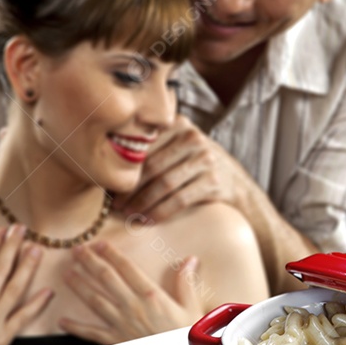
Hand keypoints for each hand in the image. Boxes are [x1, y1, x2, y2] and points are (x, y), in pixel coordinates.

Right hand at [0, 225, 51, 344]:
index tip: (3, 230)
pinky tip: (48, 291)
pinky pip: (23, 318)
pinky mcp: (4, 338)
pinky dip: (37, 305)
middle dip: (12, 248)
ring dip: (27, 268)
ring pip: (15, 289)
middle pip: (1, 270)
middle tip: (23, 229)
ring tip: (37, 249)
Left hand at [59, 239, 204, 343]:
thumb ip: (185, 282)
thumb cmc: (186, 337)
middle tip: (76, 250)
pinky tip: (62, 322)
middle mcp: (132, 306)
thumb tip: (189, 260)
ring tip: (67, 273)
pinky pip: (92, 333)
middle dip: (89, 262)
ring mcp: (122, 323)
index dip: (111, 253)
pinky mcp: (116, 341)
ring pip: (95, 300)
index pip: (126, 268)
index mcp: (151, 295)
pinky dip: (76, 327)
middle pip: (106, 279)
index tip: (99, 243)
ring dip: (79, 285)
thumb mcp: (191, 307)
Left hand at [115, 115, 244, 222]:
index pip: (144, 146)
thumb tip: (110, 162)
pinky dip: (160, 212)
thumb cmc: (196, 164)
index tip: (110, 186)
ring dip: (142, 203)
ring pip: (163, 184)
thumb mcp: (180, 145)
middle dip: (131, 189)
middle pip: (152, 166)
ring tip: (128, 215)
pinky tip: (148, 220)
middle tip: (116, 205)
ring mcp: (205, 159)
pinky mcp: (212, 182)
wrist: (235, 182)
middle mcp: (193, 137)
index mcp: (178, 124)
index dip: (124, 168)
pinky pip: (178, 200)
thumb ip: (155, 144)